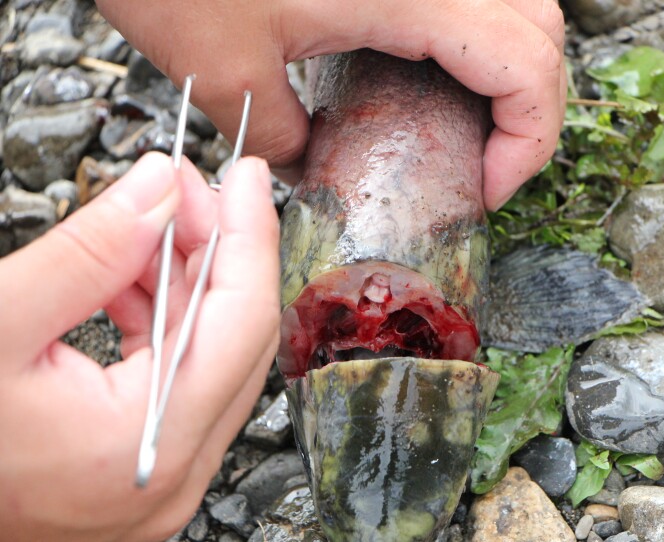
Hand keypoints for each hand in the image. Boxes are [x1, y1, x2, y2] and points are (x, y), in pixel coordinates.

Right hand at [0, 153, 279, 540]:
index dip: (249, 235)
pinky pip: (175, 377)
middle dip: (219, 249)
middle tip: (187, 187)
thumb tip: (158, 188)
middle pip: (236, 337)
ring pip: (209, 354)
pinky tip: (134, 274)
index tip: (246, 177)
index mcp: (149, 446)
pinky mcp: (139, 466)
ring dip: (187, 278)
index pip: (243, 321)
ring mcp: (159, 477)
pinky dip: (162, 317)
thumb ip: (88, 252)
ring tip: (155, 220)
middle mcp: (172, 474)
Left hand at [94, 0, 565, 210]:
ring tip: (472, 125)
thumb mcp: (222, 67)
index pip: (527, 68)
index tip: (489, 190)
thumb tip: (304, 167)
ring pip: (518, 4)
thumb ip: (279, 136)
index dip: (529, 142)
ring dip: (513, 68)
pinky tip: (432, 69)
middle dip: (533, 111)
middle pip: (543, 31)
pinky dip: (479, 36)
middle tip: (490, 166)